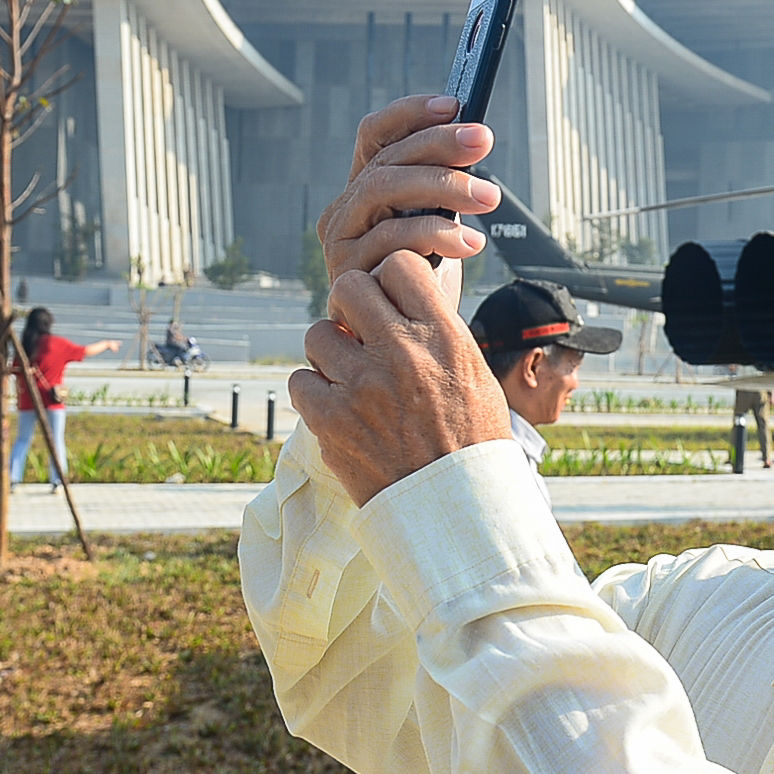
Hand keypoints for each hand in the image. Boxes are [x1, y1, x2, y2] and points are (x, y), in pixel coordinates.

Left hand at [292, 250, 511, 505]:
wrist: (456, 507)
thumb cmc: (470, 438)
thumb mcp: (472, 371)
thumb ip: (435, 331)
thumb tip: (400, 298)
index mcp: (443, 336)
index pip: (399, 266)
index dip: (388, 280)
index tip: (387, 301)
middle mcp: (402, 353)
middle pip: (348, 288)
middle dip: (349, 307)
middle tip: (357, 331)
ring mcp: (362, 386)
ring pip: (317, 334)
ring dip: (329, 352)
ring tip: (350, 377)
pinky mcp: (331, 420)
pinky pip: (300, 381)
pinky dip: (314, 392)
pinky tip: (338, 406)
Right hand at [317, 95, 502, 285]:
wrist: (409, 346)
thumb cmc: (424, 281)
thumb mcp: (440, 226)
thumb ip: (444, 189)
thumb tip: (476, 139)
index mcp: (365, 189)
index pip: (376, 134)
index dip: (410, 113)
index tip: (454, 102)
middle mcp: (345, 208)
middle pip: (387, 158)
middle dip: (440, 145)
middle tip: (483, 141)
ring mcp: (341, 239)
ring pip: (385, 189)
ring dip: (443, 186)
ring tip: (487, 198)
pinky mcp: (347, 271)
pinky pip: (391, 238)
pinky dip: (436, 234)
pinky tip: (470, 242)